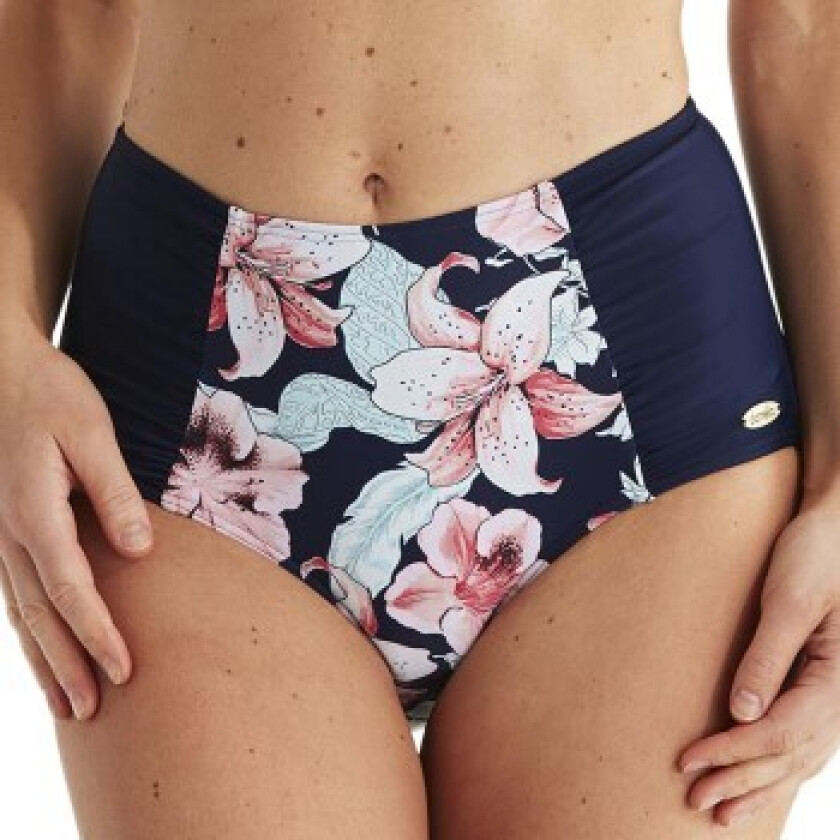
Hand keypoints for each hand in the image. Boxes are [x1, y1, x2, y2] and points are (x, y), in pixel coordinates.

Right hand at [0, 325, 153, 720]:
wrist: (3, 372)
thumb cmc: (51, 396)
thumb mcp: (92, 435)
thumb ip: (116, 493)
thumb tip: (140, 551)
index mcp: (35, 513)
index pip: (70, 589)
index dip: (98, 634)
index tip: (125, 671)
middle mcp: (9, 535)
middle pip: (39, 615)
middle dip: (67, 665)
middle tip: (91, 713)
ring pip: (19, 612)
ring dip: (43, 659)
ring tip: (64, 704)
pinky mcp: (3, 530)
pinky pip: (13, 592)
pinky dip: (29, 629)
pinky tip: (40, 648)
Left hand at [677, 488, 839, 827]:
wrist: (832, 530)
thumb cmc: (814, 556)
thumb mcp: (788, 601)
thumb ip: (767, 658)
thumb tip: (741, 713)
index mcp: (835, 678)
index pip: (780, 733)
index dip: (733, 753)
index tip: (690, 764)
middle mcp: (838, 696)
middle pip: (788, 755)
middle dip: (741, 780)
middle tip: (695, 802)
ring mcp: (831, 694)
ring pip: (798, 757)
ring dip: (758, 785)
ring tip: (722, 811)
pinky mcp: (817, 684)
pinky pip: (800, 740)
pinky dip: (776, 766)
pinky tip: (756, 782)